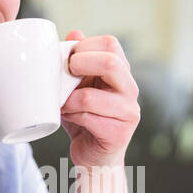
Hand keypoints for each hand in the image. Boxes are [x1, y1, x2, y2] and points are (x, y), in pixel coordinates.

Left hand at [59, 31, 140, 168]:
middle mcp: (130, 89)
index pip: (110, 44)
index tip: (69, 58)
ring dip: (68, 100)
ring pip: (91, 97)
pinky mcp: (118, 133)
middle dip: (80, 64)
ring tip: (62, 103)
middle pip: (110, 63)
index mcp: (121, 72)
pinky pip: (87, 119)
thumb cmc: (85, 120)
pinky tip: (68, 118)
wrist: (95, 159)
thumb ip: (79, 63)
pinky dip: (71, 117)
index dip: (84, 46)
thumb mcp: (79, 87)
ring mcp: (128, 111)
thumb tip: (74, 33)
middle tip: (66, 72)